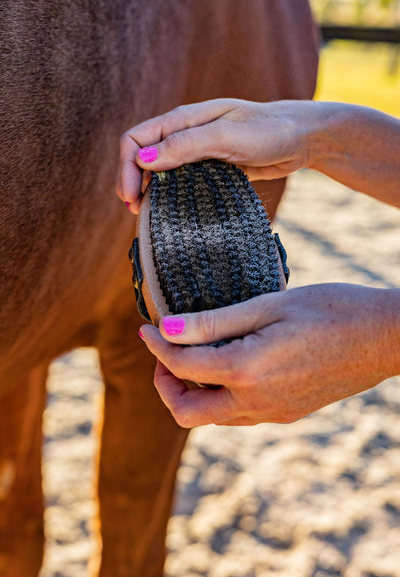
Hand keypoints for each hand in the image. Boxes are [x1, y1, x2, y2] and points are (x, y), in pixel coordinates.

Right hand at [118, 98, 315, 211]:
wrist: (301, 137)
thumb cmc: (268, 131)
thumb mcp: (226, 136)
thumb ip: (186, 145)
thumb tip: (144, 159)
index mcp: (183, 120)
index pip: (136, 139)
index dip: (126, 167)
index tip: (131, 197)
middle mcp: (185, 133)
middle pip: (143, 155)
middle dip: (132, 181)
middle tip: (136, 212)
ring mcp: (197, 150)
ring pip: (160, 170)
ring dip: (149, 190)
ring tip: (148, 215)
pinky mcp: (211, 166)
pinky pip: (182, 179)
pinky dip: (171, 193)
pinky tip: (173, 210)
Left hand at [139, 284, 399, 426]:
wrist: (384, 337)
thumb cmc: (330, 309)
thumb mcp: (267, 306)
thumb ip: (213, 323)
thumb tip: (165, 328)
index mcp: (246, 371)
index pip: (181, 367)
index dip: (156, 346)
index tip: (146, 327)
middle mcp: (255, 402)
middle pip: (187, 412)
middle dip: (165, 385)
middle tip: (167, 352)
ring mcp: (273, 413)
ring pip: (212, 417)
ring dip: (192, 391)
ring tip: (195, 354)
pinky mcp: (286, 413)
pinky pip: (237, 414)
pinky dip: (219, 395)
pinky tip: (228, 364)